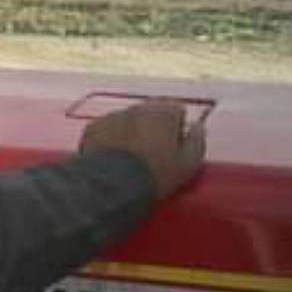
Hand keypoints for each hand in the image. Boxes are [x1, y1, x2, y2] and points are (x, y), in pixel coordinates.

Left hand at [78, 100, 205, 199]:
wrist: (113, 185)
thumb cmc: (157, 174)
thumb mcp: (189, 164)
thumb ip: (198, 141)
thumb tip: (198, 126)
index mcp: (165, 110)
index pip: (177, 111)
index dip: (177, 130)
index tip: (174, 149)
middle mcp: (138, 106)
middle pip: (151, 113)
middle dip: (153, 128)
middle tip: (151, 155)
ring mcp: (113, 114)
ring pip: (127, 120)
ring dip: (130, 132)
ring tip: (130, 160)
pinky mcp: (93, 127)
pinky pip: (106, 130)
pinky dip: (109, 140)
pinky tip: (112, 160)